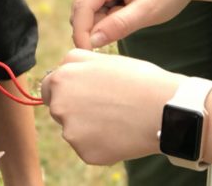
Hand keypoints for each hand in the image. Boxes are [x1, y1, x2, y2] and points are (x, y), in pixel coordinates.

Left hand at [40, 49, 183, 164]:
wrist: (163, 108)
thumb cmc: (137, 79)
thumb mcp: (102, 59)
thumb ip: (75, 61)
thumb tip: (61, 68)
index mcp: (61, 79)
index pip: (48, 88)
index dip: (65, 90)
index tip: (82, 95)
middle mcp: (59, 105)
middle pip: (59, 110)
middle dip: (76, 109)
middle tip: (106, 107)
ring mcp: (70, 131)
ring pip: (74, 131)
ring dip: (89, 128)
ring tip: (118, 119)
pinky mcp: (84, 152)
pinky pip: (88, 149)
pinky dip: (101, 145)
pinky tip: (120, 134)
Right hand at [71, 0, 197, 48]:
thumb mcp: (149, 11)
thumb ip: (119, 26)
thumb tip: (91, 41)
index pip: (82, 6)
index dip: (82, 33)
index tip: (89, 54)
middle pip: (81, 9)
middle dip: (98, 26)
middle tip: (130, 25)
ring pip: (85, 10)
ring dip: (103, 21)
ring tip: (131, 15)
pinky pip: (91, 7)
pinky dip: (105, 16)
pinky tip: (125, 11)